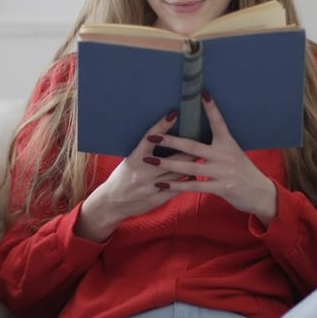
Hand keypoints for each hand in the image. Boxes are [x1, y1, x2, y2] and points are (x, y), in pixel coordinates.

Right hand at [75, 110, 195, 241]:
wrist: (112, 203)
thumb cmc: (121, 178)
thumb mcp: (129, 161)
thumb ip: (145, 152)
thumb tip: (162, 136)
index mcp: (134, 159)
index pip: (149, 139)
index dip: (162, 126)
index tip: (174, 114)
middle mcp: (143, 173)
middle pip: (173, 158)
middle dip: (188, 149)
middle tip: (202, 138)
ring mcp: (151, 187)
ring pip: (178, 174)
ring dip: (191, 165)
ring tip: (205, 156)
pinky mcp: (156, 199)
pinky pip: (177, 189)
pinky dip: (187, 181)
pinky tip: (195, 175)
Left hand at [146, 91, 277, 224]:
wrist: (259, 193)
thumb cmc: (243, 171)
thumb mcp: (233, 153)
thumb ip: (217, 146)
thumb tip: (199, 135)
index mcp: (228, 143)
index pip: (218, 122)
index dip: (210, 108)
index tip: (202, 93)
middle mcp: (225, 155)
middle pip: (193, 146)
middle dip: (171, 140)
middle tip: (152, 135)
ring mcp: (223, 172)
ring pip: (190, 166)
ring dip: (168, 164)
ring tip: (150, 161)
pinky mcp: (221, 187)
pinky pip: (194, 185)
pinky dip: (177, 185)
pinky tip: (163, 184)